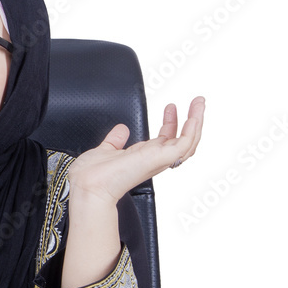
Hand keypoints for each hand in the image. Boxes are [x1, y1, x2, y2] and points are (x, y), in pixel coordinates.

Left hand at [67, 97, 205, 204]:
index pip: (165, 140)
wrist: (88, 185)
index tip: (170, 107)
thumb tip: (122, 129)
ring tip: (200, 103)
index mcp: (143, 157)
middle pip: (183, 141)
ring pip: (188, 142)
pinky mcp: (159, 159)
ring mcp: (158, 159)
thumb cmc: (92, 175)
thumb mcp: (106, 150)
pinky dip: (191, 131)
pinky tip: (193, 117)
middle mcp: (153, 159)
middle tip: (197, 102)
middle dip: (192, 120)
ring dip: (197, 121)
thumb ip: (115, 140)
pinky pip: (183, 145)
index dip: (171, 123)